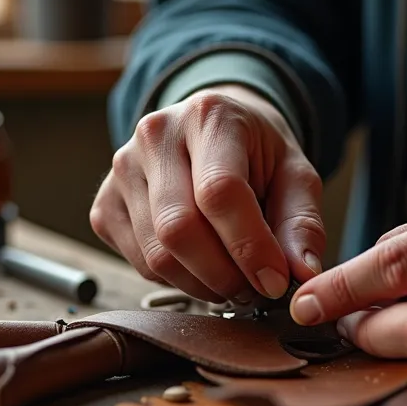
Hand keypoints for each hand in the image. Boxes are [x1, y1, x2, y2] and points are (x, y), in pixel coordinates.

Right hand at [91, 85, 325, 302]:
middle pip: (178, 230)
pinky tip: (200, 264)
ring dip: (202, 284)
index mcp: (209, 116)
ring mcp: (122, 169)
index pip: (219, 192)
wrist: (212, 132)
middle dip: (224, 275)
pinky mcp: (105, 205)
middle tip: (254, 289)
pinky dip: (176, 279)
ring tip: (233, 279)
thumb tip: (302, 272)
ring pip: (156, 255)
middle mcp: (155, 136)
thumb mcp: (295, 174)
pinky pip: (139, 264)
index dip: (249, 247)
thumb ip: (302, 222)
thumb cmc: (256, 153)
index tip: (275, 281)